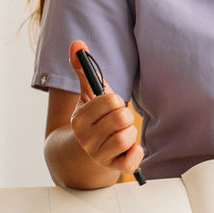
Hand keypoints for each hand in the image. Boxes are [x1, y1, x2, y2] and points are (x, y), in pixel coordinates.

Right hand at [66, 40, 143, 176]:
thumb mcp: (88, 95)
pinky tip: (128, 149)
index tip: (110, 106)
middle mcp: (86, 139)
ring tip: (120, 134)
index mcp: (79, 119)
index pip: (110, 101)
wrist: (85, 154)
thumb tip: (77, 43)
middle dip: (124, 116)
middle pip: (122, 118)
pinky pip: (134, 159)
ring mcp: (98, 156)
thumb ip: (83, 70)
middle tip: (117, 121)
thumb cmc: (94, 119)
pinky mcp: (114, 168)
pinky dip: (136, 152)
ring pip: (128, 136)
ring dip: (130, 132)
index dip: (115, 101)